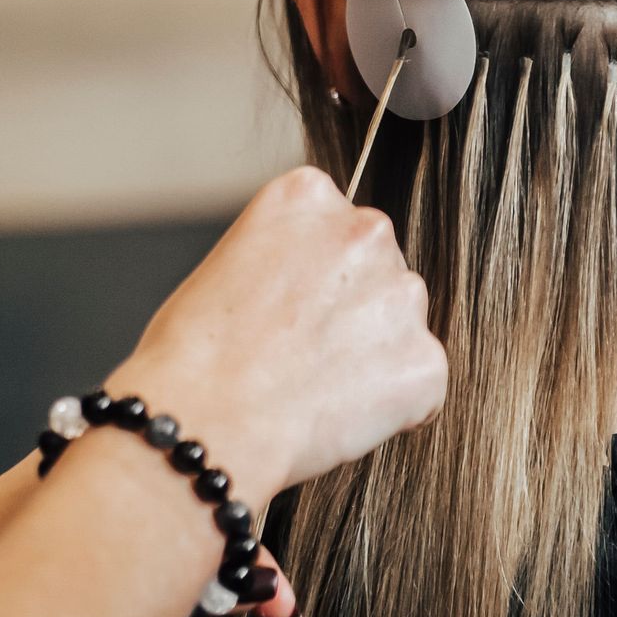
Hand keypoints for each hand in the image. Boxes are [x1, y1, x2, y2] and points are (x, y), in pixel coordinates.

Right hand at [108, 167, 445, 501]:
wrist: (205, 421)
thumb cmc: (193, 355)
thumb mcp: (228, 265)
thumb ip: (286, 259)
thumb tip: (313, 293)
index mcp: (309, 195)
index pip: (337, 228)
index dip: (312, 279)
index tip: (287, 308)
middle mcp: (366, 230)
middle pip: (376, 270)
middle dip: (351, 310)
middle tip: (301, 355)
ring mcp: (402, 295)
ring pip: (401, 325)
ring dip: (374, 356)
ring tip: (312, 390)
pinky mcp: (424, 362)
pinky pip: (420, 385)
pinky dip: (393, 408)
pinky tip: (338, 418)